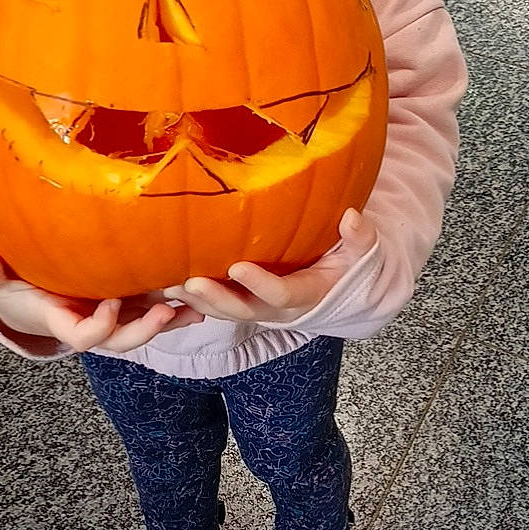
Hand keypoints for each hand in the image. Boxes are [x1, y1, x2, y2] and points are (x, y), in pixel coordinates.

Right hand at [0, 250, 204, 353]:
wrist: (33, 300)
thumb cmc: (17, 287)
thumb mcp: (1, 280)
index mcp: (63, 322)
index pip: (84, 337)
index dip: (99, 326)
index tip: (110, 304)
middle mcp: (92, 325)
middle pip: (121, 340)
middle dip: (144, 330)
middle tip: (164, 312)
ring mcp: (112, 319)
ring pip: (143, 329)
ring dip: (170, 322)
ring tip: (195, 309)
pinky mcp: (127, 306)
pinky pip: (153, 313)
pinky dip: (176, 309)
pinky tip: (199, 300)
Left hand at [165, 208, 377, 325]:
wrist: (341, 290)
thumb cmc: (349, 264)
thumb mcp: (363, 252)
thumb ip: (360, 237)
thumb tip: (351, 217)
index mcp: (307, 295)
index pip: (281, 293)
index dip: (260, 283)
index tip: (237, 266)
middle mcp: (279, 308)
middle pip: (243, 311)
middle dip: (216, 298)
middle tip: (190, 282)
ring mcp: (258, 308)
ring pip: (224, 312)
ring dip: (195, 301)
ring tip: (166, 285)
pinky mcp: (244, 302)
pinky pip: (216, 305)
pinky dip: (191, 300)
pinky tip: (165, 285)